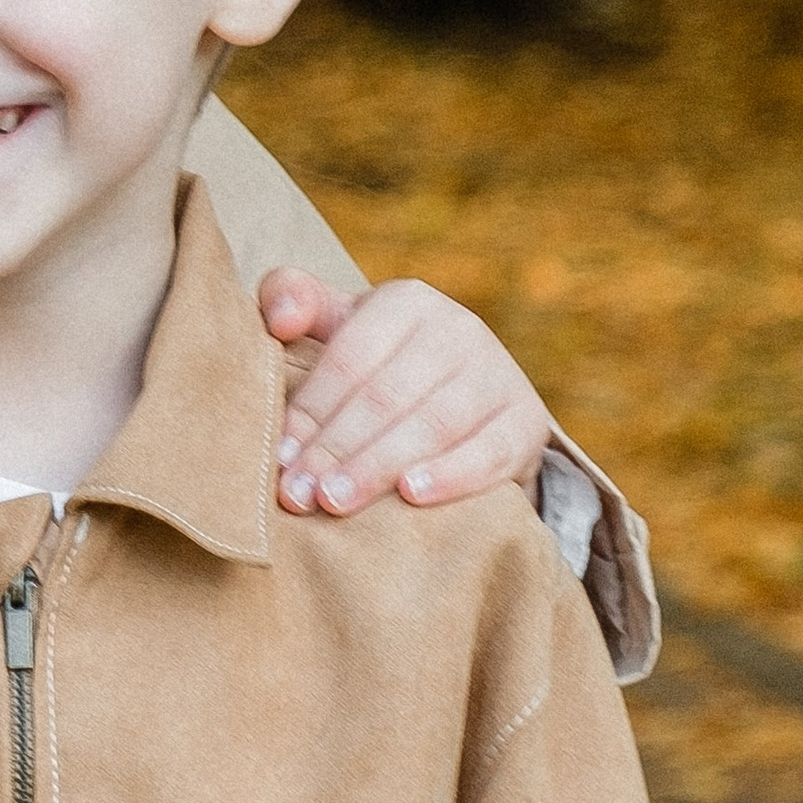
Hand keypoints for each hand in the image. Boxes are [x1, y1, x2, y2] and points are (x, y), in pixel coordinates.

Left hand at [260, 272, 551, 517]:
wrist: (475, 405)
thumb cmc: (383, 368)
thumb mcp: (342, 328)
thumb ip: (295, 301)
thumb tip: (278, 319)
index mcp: (406, 302)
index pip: (349, 359)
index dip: (310, 410)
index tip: (276, 458)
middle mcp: (458, 328)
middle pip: (385, 396)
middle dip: (334, 449)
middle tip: (296, 495)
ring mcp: (498, 374)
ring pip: (431, 424)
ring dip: (377, 466)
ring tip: (335, 502)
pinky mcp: (526, 422)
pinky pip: (489, 451)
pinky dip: (451, 475)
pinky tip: (411, 496)